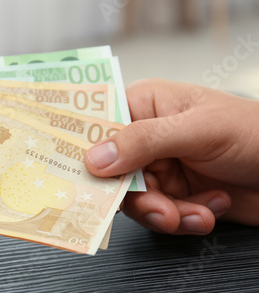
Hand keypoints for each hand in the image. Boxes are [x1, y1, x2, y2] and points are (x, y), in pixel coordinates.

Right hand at [85, 79, 258, 234]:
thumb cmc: (255, 132)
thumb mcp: (198, 129)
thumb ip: (144, 140)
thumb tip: (95, 157)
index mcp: (144, 105)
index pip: (98, 124)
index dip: (86, 149)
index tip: (82, 174)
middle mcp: (145, 137)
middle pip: (111, 171)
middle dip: (137, 196)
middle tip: (160, 208)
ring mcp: (158, 168)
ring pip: (133, 199)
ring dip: (165, 212)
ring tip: (193, 213)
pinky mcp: (173, 195)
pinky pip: (158, 214)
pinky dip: (184, 219)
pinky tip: (209, 207)